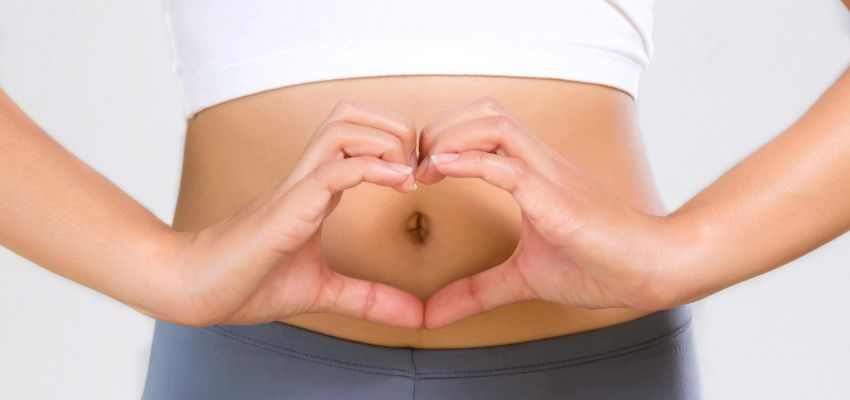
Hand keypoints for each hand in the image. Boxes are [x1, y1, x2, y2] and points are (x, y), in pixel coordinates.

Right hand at [157, 100, 422, 327]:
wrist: (194, 290)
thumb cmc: (248, 282)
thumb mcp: (324, 292)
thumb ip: (370, 299)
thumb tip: (417, 318)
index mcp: (316, 189)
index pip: (359, 137)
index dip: (397, 144)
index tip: (422, 177)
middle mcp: (307, 177)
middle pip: (351, 114)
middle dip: (396, 128)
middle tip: (418, 168)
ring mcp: (296, 187)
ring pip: (342, 127)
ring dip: (386, 141)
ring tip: (408, 176)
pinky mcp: (288, 208)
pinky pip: (333, 170)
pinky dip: (372, 169)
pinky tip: (399, 186)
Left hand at [415, 97, 689, 328]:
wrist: (651, 270)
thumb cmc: (598, 265)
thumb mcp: (522, 278)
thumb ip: (476, 291)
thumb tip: (433, 315)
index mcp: (533, 174)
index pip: (484, 127)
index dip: (444, 138)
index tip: (416, 172)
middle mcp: (540, 164)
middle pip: (485, 110)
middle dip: (441, 128)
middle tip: (414, 165)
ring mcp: (549, 177)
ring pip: (495, 124)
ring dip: (451, 138)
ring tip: (424, 168)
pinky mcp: (556, 200)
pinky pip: (508, 167)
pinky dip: (470, 162)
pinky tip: (442, 169)